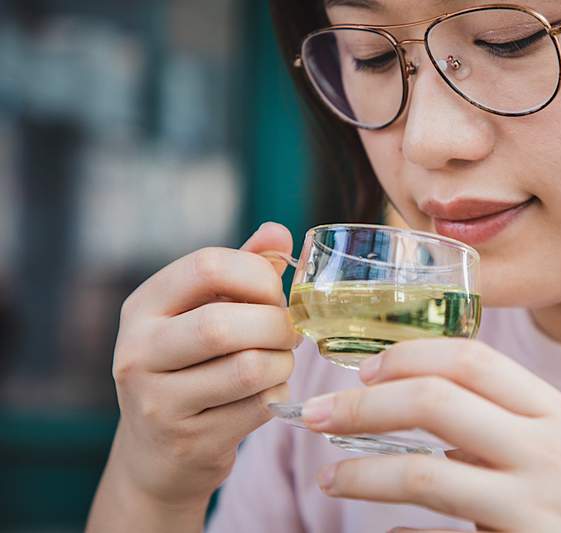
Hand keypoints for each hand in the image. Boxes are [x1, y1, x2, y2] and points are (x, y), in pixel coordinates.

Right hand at [108, 222, 300, 508]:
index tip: (274, 294)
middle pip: (225, 324)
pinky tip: (268, 392)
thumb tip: (279, 234)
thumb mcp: (203, 311)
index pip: (207, 265)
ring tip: (280, 361)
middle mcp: (138, 352)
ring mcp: (158, 403)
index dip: (258, 275)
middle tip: (287, 333)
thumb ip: (241, 269)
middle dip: (276, 325)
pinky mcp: (189, 442)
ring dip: (283, 362)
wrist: (159, 453)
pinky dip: (278, 395)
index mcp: (143, 306)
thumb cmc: (192, 365)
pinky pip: (258, 408)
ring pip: (249, 369)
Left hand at [301, 339, 560, 531]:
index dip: (405, 355)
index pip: (469, 358)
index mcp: (552, 410)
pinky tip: (380, 529)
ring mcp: (534, 505)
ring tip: (330, 478)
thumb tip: (409, 397)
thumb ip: (499, 412)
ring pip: (426, 476)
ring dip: (363, 475)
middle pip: (435, 403)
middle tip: (316, 413)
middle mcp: (545, 451)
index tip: (363, 368)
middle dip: (362, 405)